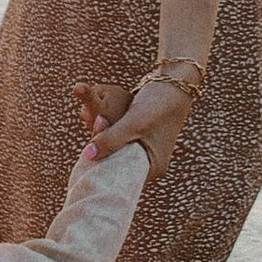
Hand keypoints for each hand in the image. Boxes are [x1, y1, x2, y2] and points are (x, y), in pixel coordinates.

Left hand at [75, 72, 192, 178]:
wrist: (174, 82)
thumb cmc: (158, 104)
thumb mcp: (133, 123)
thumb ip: (111, 140)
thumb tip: (87, 156)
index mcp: (153, 168)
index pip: (122, 179)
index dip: (103, 171)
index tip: (87, 159)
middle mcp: (148, 163)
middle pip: (117, 165)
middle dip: (101, 151)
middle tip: (91, 133)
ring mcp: (143, 150)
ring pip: (115, 151)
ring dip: (103, 139)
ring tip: (97, 120)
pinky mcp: (137, 137)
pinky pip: (117, 141)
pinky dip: (108, 132)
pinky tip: (98, 119)